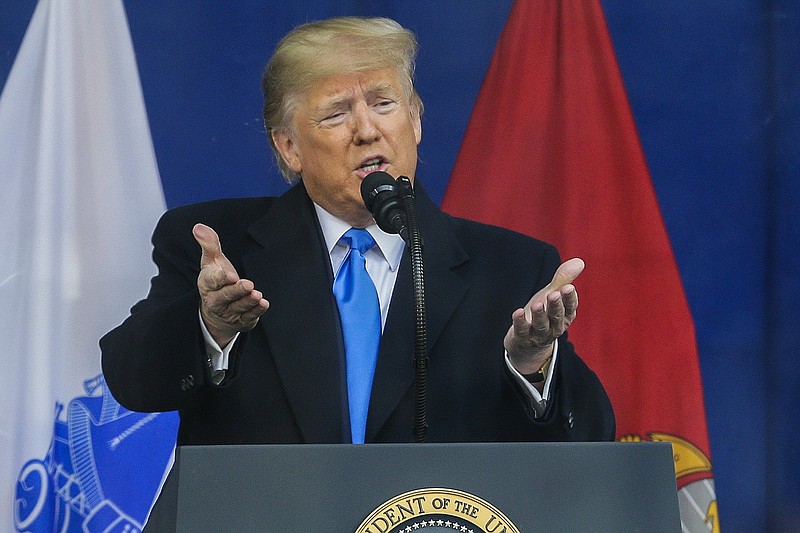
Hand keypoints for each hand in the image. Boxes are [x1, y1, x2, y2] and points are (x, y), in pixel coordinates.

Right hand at [193, 223, 268, 346]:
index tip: (231, 275)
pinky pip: (249, 317)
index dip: (221, 279)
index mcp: (208, 284)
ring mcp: (229, 312)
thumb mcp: (211, 261)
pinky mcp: (241, 321)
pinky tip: (263, 304)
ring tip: (257, 295)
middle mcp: (216, 300)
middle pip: (226, 296)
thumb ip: (209, 244)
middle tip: (248, 284)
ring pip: (238, 307)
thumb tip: (198, 227)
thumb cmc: (217, 279)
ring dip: (248, 302)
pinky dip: (256, 312)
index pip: (212, 281)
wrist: (217, 311)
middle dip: (237, 291)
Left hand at [504, 258, 583, 373]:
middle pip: (557, 316)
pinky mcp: (523, 338)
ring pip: (541, 325)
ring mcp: (539, 334)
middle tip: (554, 294)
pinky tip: (518, 312)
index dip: (569, 298)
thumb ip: (563, 279)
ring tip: (538, 304)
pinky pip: (522, 331)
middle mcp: (555, 327)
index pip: (570, 307)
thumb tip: (579, 261)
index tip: (568, 287)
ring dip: (540, 315)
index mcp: (565, 316)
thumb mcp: (552, 295)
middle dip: (556, 305)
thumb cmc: (544, 314)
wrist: (527, 343)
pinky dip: (520, 322)